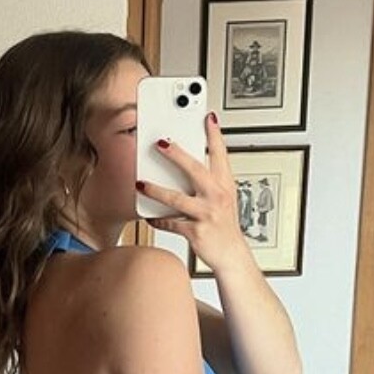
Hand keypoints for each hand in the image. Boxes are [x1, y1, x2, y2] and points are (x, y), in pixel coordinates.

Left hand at [137, 115, 248, 273]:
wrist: (231, 255)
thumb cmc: (225, 225)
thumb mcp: (224, 198)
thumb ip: (210, 180)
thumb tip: (186, 163)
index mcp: (225, 185)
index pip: (221, 154)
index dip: (214, 134)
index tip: (208, 118)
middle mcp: (217, 196)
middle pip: (195, 170)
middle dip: (177, 155)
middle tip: (160, 142)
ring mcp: (207, 214)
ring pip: (177, 198)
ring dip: (157, 190)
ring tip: (141, 183)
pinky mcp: (196, 232)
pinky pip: (171, 223)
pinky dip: (158, 219)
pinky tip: (150, 215)